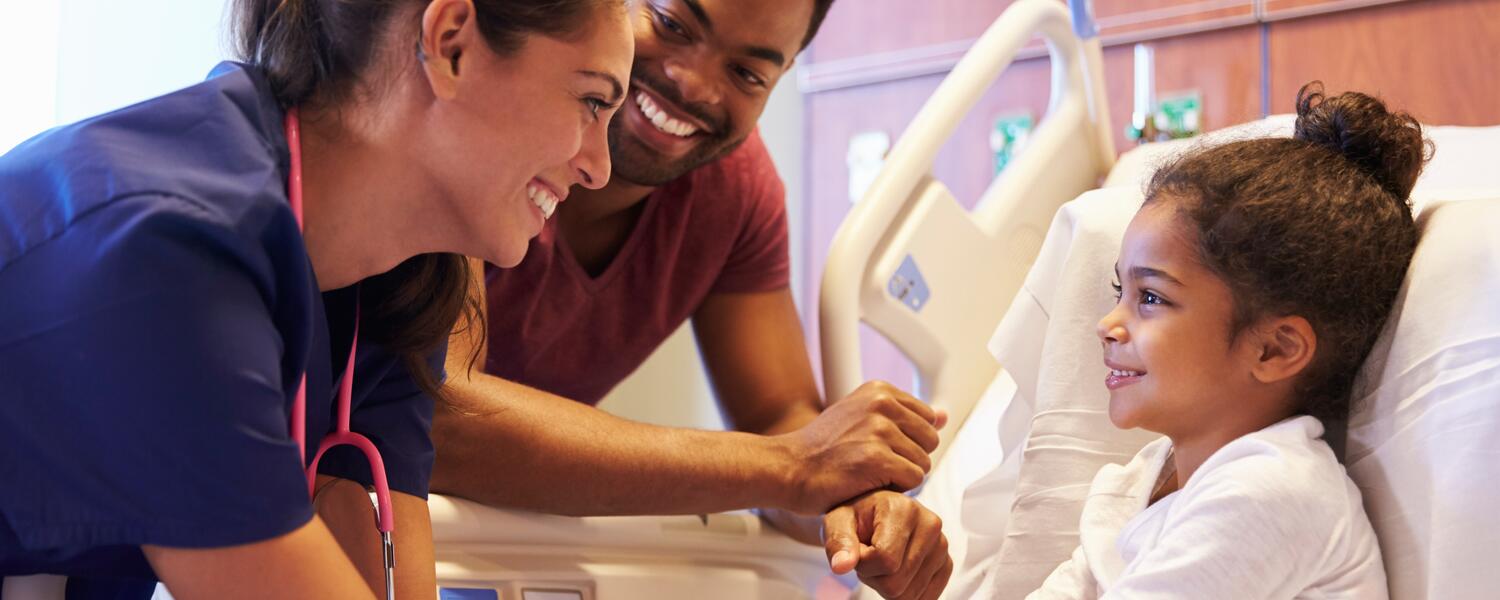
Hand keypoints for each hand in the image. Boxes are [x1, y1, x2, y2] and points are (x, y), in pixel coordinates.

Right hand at [776, 381, 946, 514]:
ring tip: (868, 473)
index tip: (877, 447)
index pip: (927, 419)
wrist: (788, 468)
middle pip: (930, 441)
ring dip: (901, 476)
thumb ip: (905, 415)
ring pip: (923, 463)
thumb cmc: (821, 449)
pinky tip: (868, 483)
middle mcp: (881, 404)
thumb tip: (943, 414)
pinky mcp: (877, 458)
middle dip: (908, 458)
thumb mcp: (862, 419)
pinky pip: (913, 480)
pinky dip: (895, 488)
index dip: (907, 441)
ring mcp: (879, 430)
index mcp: (880, 390)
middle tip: (873, 463)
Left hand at [823, 491, 952, 599]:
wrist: (873, 515)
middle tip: (870, 556)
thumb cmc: (855, 518)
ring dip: (888, 585)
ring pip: (909, 595)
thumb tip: (842, 565)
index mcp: (904, 509)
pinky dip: (905, 592)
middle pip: (896, 582)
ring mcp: (941, 546)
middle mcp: (930, 524)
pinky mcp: (946, 564)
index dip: (863, 565)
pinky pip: (925, 598)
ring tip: (883, 561)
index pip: (885, 560)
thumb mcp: (838, 522)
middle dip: (874, 577)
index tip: (858, 550)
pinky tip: (898, 570)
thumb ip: (838, 542)